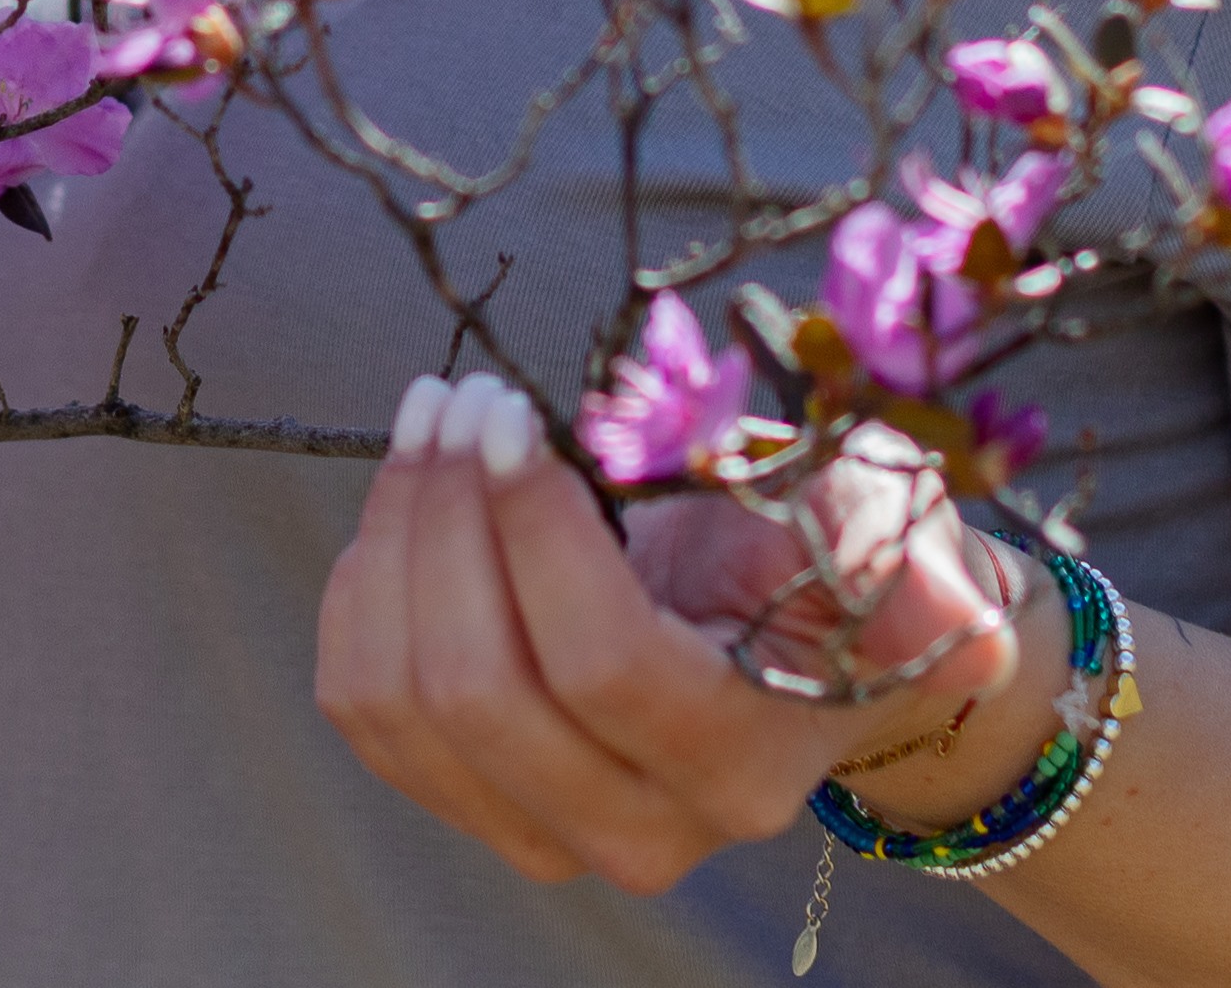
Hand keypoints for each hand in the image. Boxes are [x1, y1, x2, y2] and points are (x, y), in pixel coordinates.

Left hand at [314, 371, 1038, 894]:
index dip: (535, 529)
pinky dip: (365, 590)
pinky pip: (363, 704)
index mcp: (745, 766)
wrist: (795, 641)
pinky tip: (409, 507)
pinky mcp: (469, 802)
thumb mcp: (864, 522)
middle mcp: (644, 831)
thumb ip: (851, 531)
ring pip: (399, 700)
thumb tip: (868, 551)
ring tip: (434, 424)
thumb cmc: (827, 559)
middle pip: (478, 691)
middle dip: (446, 519)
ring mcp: (545, 831)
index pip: (603, 662)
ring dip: (396, 538)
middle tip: (466, 399)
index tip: (513, 413)